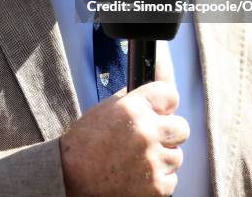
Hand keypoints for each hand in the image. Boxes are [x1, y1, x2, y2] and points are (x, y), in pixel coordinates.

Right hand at [60, 80, 188, 196]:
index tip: (161, 110)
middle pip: (182, 127)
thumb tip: (161, 67)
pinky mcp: (156, 188)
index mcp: (134, 108)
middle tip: (150, 137)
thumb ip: (138, 94)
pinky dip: (158, 179)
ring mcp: (152, 162)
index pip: (171, 95)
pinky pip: (172, 179)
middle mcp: (146, 133)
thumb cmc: (87, 141)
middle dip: (168, 132)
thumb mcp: (109, 107)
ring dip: (162, 157)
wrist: (70, 177)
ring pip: (177, 155)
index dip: (165, 104)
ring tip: (138, 159)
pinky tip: (138, 175)